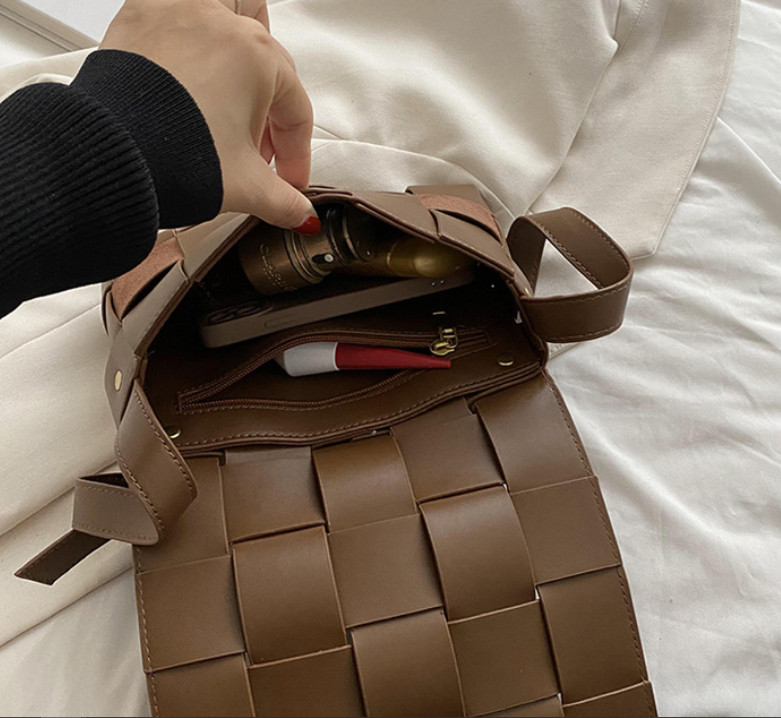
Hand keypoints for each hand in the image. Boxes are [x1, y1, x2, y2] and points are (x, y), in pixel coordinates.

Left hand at [102, 0, 318, 232]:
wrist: (109, 157)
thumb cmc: (169, 156)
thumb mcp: (245, 186)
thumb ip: (283, 201)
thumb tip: (299, 212)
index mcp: (258, 57)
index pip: (295, 110)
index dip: (296, 154)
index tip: (288, 178)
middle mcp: (222, 25)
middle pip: (268, 66)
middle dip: (269, 112)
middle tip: (257, 152)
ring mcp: (178, 14)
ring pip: (227, 16)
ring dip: (238, 50)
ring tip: (230, 92)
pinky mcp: (140, 19)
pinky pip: (178, 16)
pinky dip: (190, 40)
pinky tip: (187, 76)